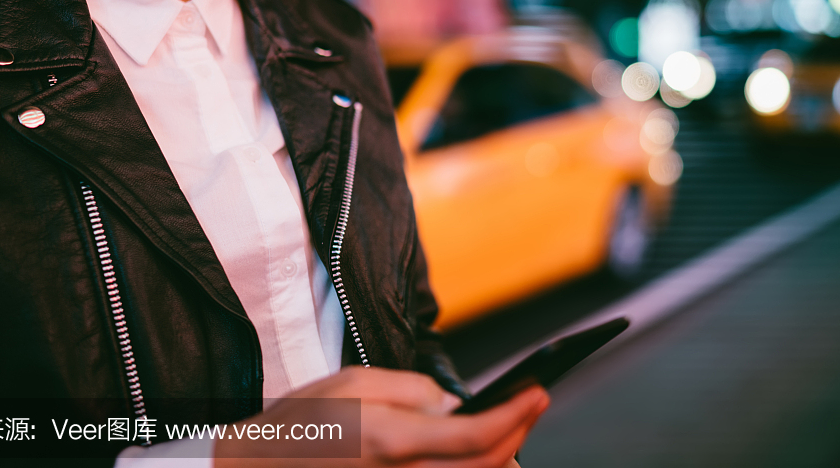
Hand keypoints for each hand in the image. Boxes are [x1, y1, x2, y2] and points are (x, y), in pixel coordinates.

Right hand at [213, 366, 548, 466]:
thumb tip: (452, 404)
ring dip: (501, 460)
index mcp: (392, 440)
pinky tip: (480, 456)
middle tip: (532, 407)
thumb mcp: (354, 381)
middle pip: (486, 467)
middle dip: (518, 435)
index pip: (476, 436)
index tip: (538, 394)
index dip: (516, 416)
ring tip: (513, 430)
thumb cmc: (301, 422)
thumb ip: (411, 389)